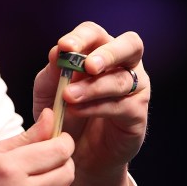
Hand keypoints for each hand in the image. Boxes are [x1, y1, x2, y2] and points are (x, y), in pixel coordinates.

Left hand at [32, 22, 149, 185]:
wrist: (74, 151)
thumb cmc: (64, 112)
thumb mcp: (49, 90)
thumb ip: (53, 71)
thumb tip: (57, 51)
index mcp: (100, 50)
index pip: (96, 33)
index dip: (82, 37)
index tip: (65, 46)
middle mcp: (124, 64)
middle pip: (130, 45)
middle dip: (108, 54)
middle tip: (87, 66)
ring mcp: (135, 88)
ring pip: (122, 80)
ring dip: (93, 87)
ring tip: (69, 96)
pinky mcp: (137, 114)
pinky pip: (122, 106)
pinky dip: (97, 107)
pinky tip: (78, 111)